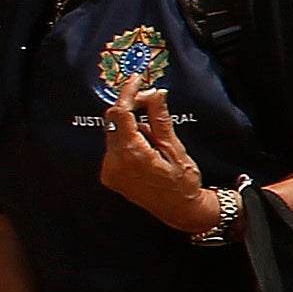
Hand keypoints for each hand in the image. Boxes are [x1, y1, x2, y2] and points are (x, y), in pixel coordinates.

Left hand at [98, 85, 221, 236]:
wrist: (180, 211)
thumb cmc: (183, 183)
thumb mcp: (175, 148)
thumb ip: (159, 119)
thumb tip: (154, 92)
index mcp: (132, 155)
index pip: (120, 113)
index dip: (128, 93)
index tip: (137, 79)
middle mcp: (114, 163)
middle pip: (114, 121)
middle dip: (132, 109)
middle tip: (152, 104)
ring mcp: (109, 171)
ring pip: (114, 133)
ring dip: (131, 126)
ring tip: (155, 139)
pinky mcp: (109, 175)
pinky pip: (114, 146)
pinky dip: (128, 140)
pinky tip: (146, 148)